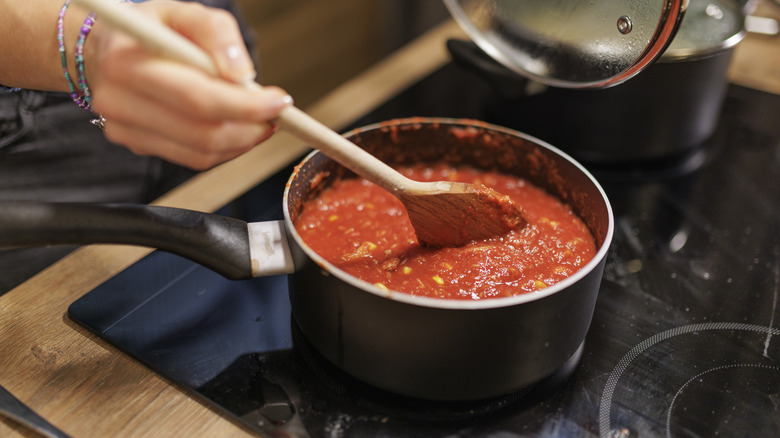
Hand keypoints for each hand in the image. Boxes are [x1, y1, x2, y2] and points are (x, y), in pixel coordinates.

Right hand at [84, 0, 290, 169]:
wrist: (102, 50)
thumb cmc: (150, 30)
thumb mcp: (183, 12)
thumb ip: (216, 33)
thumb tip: (242, 74)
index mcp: (128, 62)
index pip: (197, 97)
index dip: (246, 105)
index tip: (279, 102)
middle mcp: (119, 101)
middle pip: (202, 133)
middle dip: (250, 127)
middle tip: (275, 114)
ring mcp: (124, 129)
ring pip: (200, 153)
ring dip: (242, 142)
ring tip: (260, 121)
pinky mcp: (136, 145)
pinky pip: (192, 159)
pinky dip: (224, 149)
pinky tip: (236, 130)